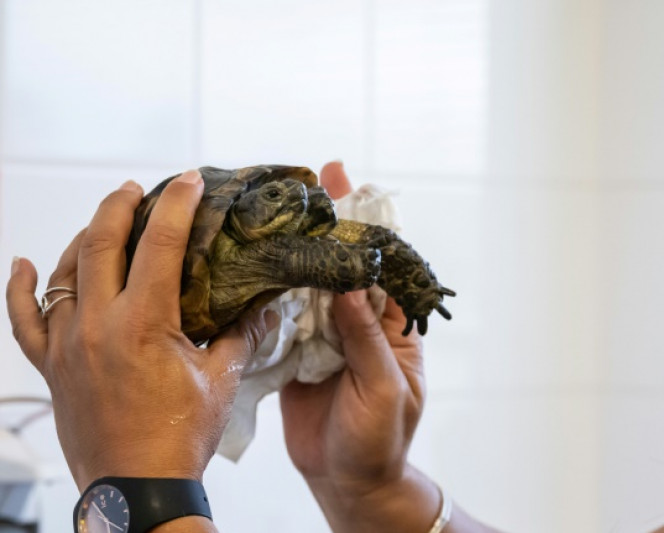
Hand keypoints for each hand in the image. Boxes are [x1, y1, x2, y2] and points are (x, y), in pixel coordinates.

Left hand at [6, 171, 273, 489]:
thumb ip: (242, 334)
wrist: (136, 487)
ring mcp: (67, 345)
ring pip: (63, 272)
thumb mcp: (222, 379)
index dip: (175, 204)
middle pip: (100, 242)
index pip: (159, 243)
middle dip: (120, 205)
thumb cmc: (179, 436)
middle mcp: (97, 326)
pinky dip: (20, 288)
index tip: (186, 181)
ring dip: (83, 238)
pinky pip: (24, 320)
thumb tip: (264, 306)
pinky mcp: (51, 366)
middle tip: (139, 189)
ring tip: (104, 220)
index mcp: (144, 323)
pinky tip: (23, 264)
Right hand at [279, 162, 427, 514]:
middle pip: (342, 267)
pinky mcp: (295, 355)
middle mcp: (358, 324)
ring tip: (273, 214)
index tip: (351, 184)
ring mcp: (325, 337)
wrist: (347, 482)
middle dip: (327, 227)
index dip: (369, 226)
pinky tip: (252, 265)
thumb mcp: (385, 390)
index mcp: (392, 328)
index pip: (383, 267)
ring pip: (309, 287)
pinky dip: (269, 293)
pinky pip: (282, 318)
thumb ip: (366, 341)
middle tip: (306, 183)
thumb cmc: (381, 441)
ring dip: (294, 254)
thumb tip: (348, 287)